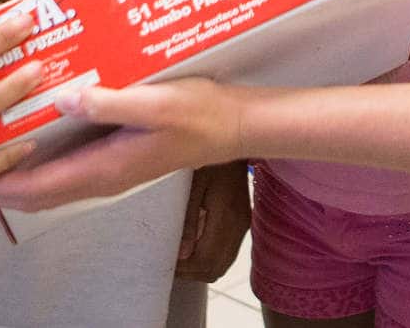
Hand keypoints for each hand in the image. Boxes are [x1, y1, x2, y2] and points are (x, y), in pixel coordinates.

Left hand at [0, 78, 249, 212]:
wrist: (230, 125)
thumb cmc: (195, 113)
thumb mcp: (154, 102)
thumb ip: (109, 103)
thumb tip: (64, 99)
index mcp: (104, 168)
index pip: (39, 188)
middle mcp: (101, 176)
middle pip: (38, 193)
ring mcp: (109, 169)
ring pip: (51, 182)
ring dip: (18, 172)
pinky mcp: (116, 157)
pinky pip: (68, 167)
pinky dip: (42, 159)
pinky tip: (33, 133)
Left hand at [177, 162, 250, 281]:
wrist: (236, 137)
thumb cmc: (210, 158)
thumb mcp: (194, 185)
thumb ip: (189, 220)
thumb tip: (182, 253)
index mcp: (226, 216)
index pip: (205, 259)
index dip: (184, 269)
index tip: (166, 262)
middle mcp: (238, 225)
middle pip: (215, 268)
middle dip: (190, 272)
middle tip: (169, 263)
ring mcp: (243, 224)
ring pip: (222, 265)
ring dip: (200, 268)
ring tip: (179, 258)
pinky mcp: (243, 222)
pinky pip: (227, 253)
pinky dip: (210, 258)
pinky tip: (194, 248)